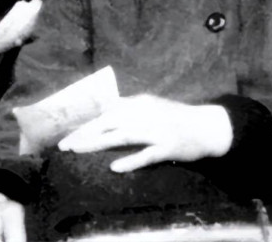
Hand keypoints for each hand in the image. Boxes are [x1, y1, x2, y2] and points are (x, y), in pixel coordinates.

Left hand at [57, 94, 232, 171]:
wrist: (207, 126)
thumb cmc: (176, 117)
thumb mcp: (151, 105)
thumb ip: (130, 108)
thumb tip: (106, 112)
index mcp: (138, 103)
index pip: (106, 112)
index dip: (86, 122)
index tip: (67, 131)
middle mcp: (144, 114)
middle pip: (108, 123)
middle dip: (84, 133)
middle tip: (64, 145)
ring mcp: (155, 131)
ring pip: (121, 137)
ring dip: (97, 144)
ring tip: (78, 150)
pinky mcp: (167, 148)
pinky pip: (146, 155)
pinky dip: (130, 161)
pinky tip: (115, 167)